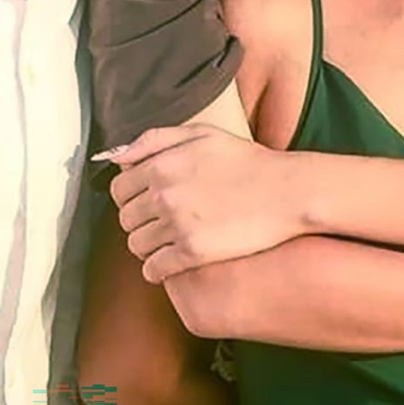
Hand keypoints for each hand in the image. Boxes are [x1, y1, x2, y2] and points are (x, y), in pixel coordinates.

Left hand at [106, 125, 307, 282]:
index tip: (147, 200)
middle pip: (125, 218)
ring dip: (149, 245)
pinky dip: (158, 268)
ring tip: (170, 239)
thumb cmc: (247, 161)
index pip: (118, 188)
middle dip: (140, 220)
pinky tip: (173, 261)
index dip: (131, 195)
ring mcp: (177, 225)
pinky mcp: (192, 253)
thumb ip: (155, 140)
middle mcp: (163, 194)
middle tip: (161, 220)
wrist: (286, 191)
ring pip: (137, 245)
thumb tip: (117, 156)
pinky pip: (153, 269)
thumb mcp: (201, 134)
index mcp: (161, 164)